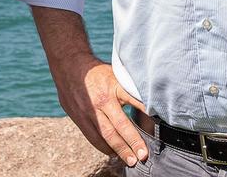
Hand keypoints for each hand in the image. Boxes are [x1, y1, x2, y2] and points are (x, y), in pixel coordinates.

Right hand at [29, 6, 149, 167]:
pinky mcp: (79, 118)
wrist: (69, 66)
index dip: (146, 113)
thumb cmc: (97, 72)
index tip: (157, 125)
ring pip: (105, 136)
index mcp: (114, 86)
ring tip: (131, 161)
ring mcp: (89, 111)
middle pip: (119, 126)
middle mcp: (101, 101)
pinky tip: (113, 153)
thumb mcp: (116, 74)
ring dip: (119, 150)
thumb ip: (129, 89)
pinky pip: (93, 137)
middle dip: (132, 142)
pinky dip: (104, 147)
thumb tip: (149, 102)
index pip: (133, 101)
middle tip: (143, 156)